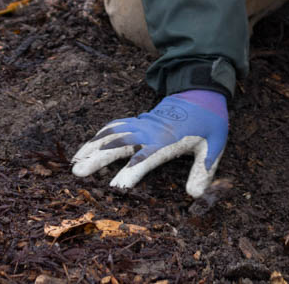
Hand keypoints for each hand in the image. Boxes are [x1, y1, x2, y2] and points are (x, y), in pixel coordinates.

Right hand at [71, 89, 228, 197]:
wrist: (201, 92)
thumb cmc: (209, 122)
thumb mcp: (215, 144)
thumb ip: (204, 170)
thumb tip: (195, 195)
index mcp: (167, 140)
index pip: (145, 158)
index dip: (130, 172)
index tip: (115, 187)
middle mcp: (149, 131)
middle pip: (119, 144)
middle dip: (98, 158)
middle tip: (78, 172)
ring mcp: (141, 124)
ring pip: (111, 134)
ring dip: (92, 147)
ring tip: (73, 163)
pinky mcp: (138, 120)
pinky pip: (114, 126)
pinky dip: (98, 136)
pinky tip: (86, 147)